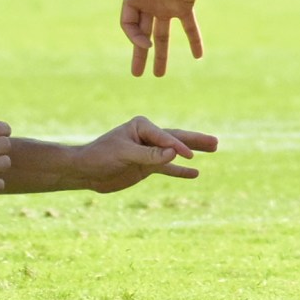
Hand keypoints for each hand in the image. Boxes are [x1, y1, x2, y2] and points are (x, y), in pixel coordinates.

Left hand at [76, 117, 220, 191]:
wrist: (84, 171)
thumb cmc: (99, 156)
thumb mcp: (124, 154)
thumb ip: (149, 154)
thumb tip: (174, 154)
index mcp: (142, 126)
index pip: (166, 137)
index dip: (179, 147)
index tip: (190, 157)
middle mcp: (148, 136)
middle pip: (177, 138)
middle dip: (196, 140)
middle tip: (215, 142)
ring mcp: (149, 152)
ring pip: (176, 153)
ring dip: (194, 151)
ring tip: (214, 148)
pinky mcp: (147, 166)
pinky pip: (168, 168)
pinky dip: (180, 171)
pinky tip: (195, 173)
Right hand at [121, 0, 206, 75]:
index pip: (130, 26)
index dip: (135, 38)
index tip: (145, 44)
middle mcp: (149, 6)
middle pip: (143, 36)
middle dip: (140, 55)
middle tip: (137, 75)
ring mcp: (166, 7)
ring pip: (162, 36)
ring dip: (162, 54)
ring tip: (159, 75)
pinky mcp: (184, 6)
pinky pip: (189, 27)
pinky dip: (194, 40)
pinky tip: (199, 55)